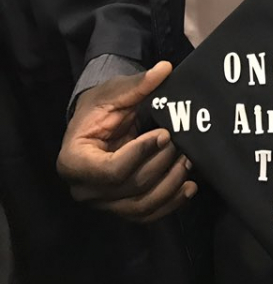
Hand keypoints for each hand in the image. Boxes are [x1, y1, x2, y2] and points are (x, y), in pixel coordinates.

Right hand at [57, 61, 196, 222]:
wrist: (96, 126)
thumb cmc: (99, 108)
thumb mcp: (114, 93)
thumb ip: (137, 85)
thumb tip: (164, 69)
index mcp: (73, 161)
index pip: (111, 170)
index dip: (142, 153)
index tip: (165, 134)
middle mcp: (84, 189)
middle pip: (131, 188)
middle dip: (161, 165)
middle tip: (181, 143)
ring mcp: (103, 203)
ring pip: (141, 206)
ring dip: (170, 186)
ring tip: (188, 162)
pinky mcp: (120, 207)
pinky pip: (146, 214)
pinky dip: (170, 204)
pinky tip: (189, 187)